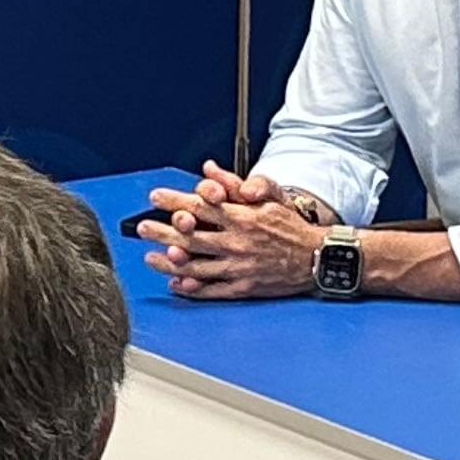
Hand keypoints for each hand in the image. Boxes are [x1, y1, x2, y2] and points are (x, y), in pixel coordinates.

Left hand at [145, 162, 323, 299]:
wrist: (318, 257)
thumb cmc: (291, 226)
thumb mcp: (270, 196)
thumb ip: (236, 182)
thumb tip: (209, 169)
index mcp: (243, 218)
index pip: (202, 207)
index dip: (175, 201)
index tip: (155, 197)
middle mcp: (237, 243)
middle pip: (192, 236)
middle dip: (163, 231)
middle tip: (141, 228)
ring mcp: (239, 267)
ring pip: (196, 265)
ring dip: (170, 262)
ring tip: (150, 257)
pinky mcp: (244, 287)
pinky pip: (212, 290)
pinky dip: (191, 288)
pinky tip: (176, 283)